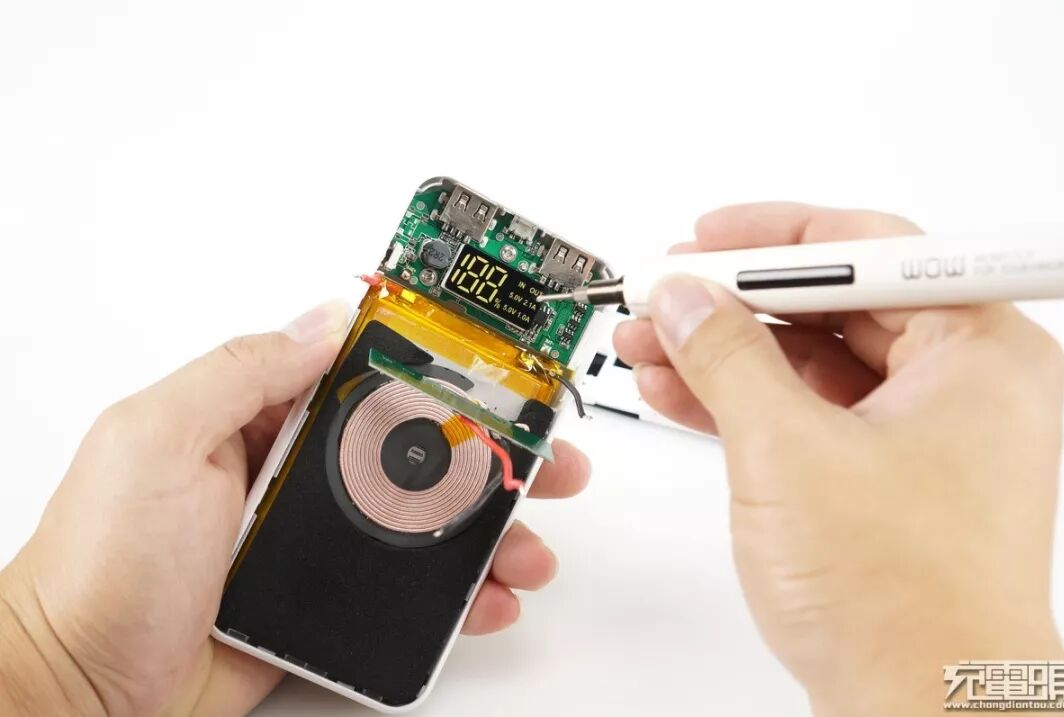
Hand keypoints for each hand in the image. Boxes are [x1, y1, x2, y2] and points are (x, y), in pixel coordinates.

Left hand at [0, 301, 589, 716]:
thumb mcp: (159, 438)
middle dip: (493, 452)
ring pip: (425, 526)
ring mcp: (317, 543)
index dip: (443, 369)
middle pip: (419, 452)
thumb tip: (325, 318)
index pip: (370, 377)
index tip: (503, 371)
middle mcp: (298, 476)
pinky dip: (458, 597)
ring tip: (533, 545)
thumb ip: (244, 372)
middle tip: (548, 457)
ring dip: (490, 529)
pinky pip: (407, 592)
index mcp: (262, 421)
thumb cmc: (100, 564)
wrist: (81, 689)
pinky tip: (490, 598)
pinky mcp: (327, 603)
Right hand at [614, 203, 1063, 714]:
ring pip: (811, 362)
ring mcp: (923, 434)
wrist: (921, 712)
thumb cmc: (903, 601)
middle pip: (834, 304)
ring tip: (650, 347)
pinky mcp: (884, 477)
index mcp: (978, 351)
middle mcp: (961, 384)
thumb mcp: (789, 451)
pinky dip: (744, 403)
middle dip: (736, 303)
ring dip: (726, 354)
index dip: (774, 239)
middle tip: (665, 297)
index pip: (870, 250)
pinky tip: (679, 394)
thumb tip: (686, 298)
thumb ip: (728, 356)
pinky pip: (807, 413)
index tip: (705, 241)